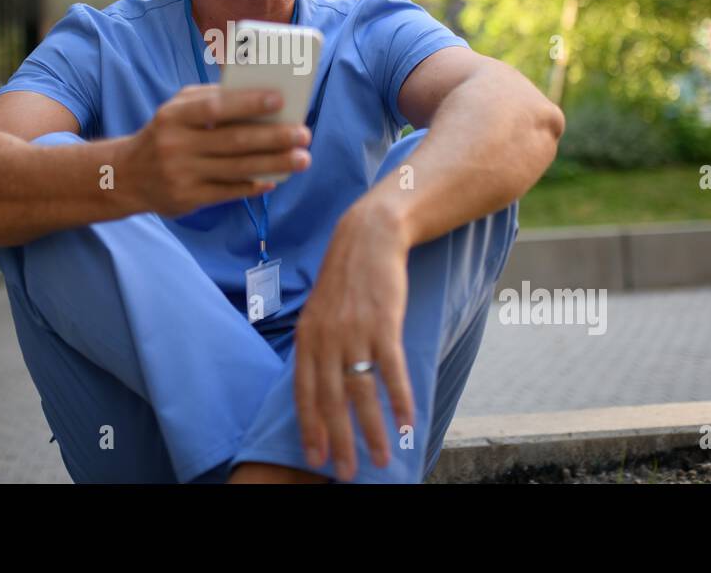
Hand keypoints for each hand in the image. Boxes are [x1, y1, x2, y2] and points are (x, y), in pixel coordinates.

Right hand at [118, 83, 311, 217]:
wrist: (127, 176)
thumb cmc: (164, 134)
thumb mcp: (176, 109)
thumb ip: (210, 98)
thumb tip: (257, 96)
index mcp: (174, 116)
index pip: (216, 107)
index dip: (249, 103)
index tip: (280, 99)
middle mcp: (176, 145)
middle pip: (234, 141)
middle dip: (274, 137)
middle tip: (303, 134)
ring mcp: (182, 175)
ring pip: (237, 169)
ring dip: (274, 164)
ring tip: (302, 158)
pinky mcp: (188, 199)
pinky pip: (228, 192)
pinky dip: (254, 186)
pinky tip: (274, 180)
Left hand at [294, 200, 415, 480]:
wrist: (367, 237)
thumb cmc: (345, 279)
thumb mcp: (319, 311)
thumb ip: (317, 347)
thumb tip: (319, 388)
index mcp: (306, 337)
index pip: (304, 392)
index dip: (309, 428)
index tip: (314, 457)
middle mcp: (326, 338)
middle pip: (331, 400)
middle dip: (338, 441)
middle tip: (345, 473)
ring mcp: (354, 331)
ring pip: (361, 392)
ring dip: (371, 430)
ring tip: (381, 458)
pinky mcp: (383, 323)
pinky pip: (391, 371)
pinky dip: (399, 400)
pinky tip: (406, 424)